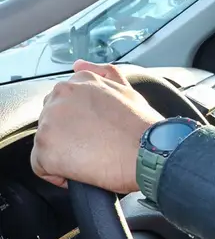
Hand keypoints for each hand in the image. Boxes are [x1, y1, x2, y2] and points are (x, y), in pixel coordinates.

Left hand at [31, 60, 162, 192]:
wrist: (149, 152)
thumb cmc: (143, 126)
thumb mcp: (127, 90)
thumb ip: (103, 73)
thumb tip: (78, 64)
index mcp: (80, 81)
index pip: (64, 103)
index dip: (79, 122)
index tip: (95, 132)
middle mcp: (61, 95)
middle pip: (52, 122)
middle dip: (68, 136)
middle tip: (95, 146)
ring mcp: (50, 121)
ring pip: (46, 143)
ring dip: (64, 154)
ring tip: (92, 158)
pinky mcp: (45, 148)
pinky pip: (40, 166)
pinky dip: (58, 173)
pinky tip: (82, 171)